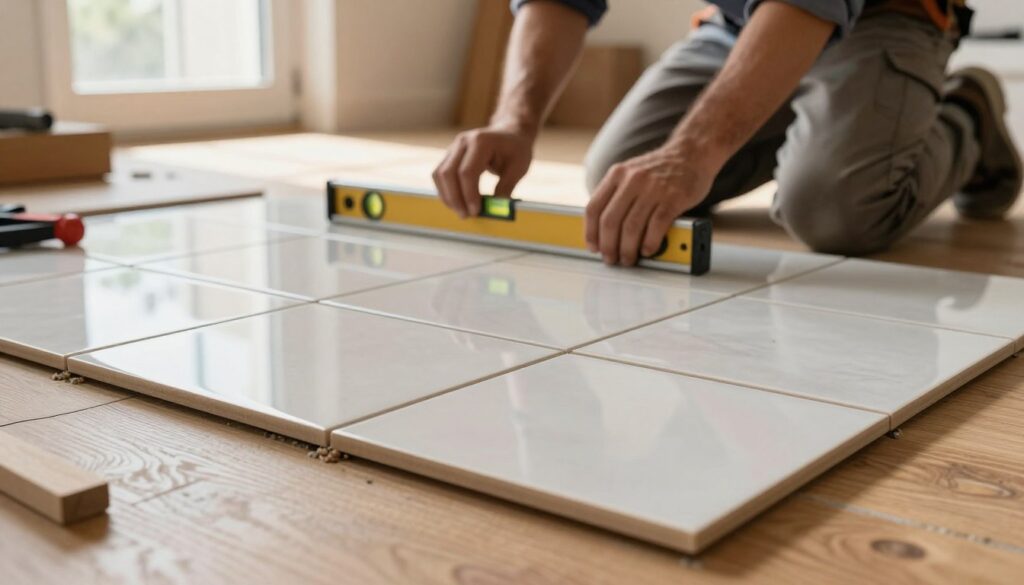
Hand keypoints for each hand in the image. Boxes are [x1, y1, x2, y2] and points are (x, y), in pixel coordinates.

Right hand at [432, 127, 533, 217]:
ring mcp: (454, 147)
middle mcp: (463, 141)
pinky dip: (446, 190)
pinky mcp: (450, 154)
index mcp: (481, 141)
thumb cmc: (516, 150)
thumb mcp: (519, 168)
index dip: (469, 195)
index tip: (476, 212)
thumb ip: (506, 188)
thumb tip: (493, 210)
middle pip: (448, 173)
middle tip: (465, 215)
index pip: (467, 172)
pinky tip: (457, 202)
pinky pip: (440, 174)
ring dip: (447, 196)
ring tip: (461, 211)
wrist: (509, 133)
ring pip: (440, 174)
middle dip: (455, 198)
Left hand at [585, 146, 715, 265]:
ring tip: (628, 258)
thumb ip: (616, 195)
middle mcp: (632, 179)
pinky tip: (647, 250)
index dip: (590, 232)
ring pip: (632, 227)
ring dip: (628, 249)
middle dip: (608, 246)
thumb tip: (602, 229)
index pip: (593, 208)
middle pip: (610, 221)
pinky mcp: (674, 198)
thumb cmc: (661, 170)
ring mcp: (653, 188)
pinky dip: (650, 243)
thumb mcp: (631, 173)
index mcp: (617, 174)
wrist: (692, 154)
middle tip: (611, 258)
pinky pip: (657, 226)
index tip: (593, 247)